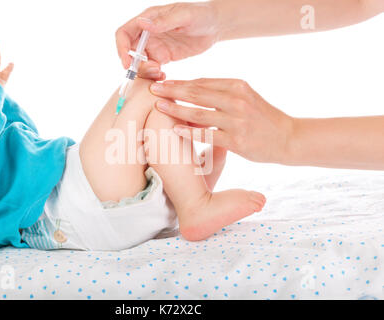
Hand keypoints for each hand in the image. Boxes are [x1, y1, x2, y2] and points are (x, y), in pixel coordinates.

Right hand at [116, 2, 219, 74]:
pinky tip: (164, 77)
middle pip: (129, 52)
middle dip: (136, 65)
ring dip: (146, 72)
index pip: (124, 33)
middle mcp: (148, 33)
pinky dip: (154, 76)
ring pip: (140, 63)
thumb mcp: (184, 16)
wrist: (216, 25)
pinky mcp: (164, 57)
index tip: (127, 64)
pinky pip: (152, 70)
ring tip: (161, 74)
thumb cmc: (201, 14)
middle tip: (154, 70)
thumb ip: (164, 21)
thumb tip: (142, 24)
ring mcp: (155, 46)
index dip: (121, 48)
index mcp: (148, 19)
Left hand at [150, 79, 294, 163]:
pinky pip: (208, 135)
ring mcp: (237, 120)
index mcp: (237, 86)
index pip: (202, 82)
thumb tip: (191, 90)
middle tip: (152, 89)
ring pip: (199, 113)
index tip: (163, 82)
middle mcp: (237, 100)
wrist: (288, 138)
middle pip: (197, 93)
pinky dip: (190, 132)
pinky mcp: (237, 140)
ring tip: (158, 106)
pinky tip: (175, 129)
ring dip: (176, 108)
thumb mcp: (245, 97)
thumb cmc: (262, 118)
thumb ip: (221, 93)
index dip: (180, 82)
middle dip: (172, 90)